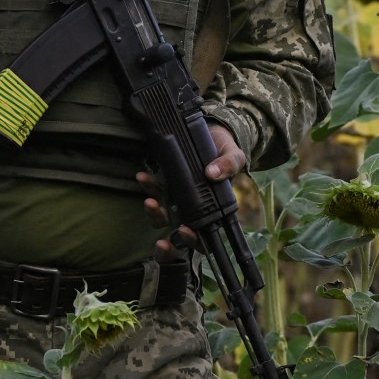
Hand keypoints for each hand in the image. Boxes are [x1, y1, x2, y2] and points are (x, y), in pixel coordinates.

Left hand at [137, 122, 245, 253]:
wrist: (211, 132)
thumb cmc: (225, 150)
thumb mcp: (234, 155)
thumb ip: (229, 164)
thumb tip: (213, 174)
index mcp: (213, 212)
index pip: (205, 239)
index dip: (194, 241)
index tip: (184, 230)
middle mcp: (193, 211)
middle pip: (178, 239)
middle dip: (168, 246)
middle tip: (161, 242)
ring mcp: (176, 200)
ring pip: (162, 219)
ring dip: (153, 214)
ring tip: (149, 201)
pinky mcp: (164, 185)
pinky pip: (153, 192)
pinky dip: (148, 187)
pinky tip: (143, 177)